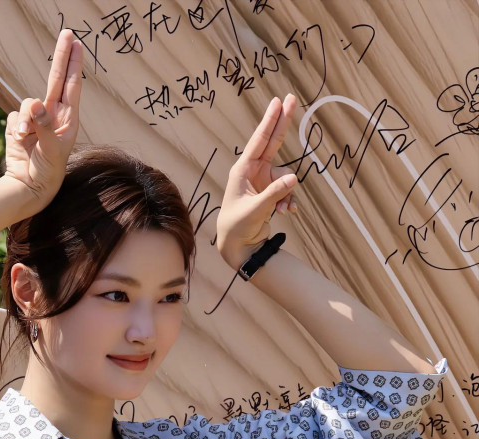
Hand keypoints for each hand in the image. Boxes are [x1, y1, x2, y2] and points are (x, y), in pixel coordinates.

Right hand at [4, 29, 82, 207]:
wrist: (28, 188)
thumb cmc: (48, 172)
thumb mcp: (51, 150)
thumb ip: (43, 124)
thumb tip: (33, 102)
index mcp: (68, 120)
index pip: (72, 86)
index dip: (74, 64)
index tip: (77, 43)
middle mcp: (53, 116)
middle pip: (56, 79)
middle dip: (62, 57)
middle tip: (68, 33)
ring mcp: (36, 120)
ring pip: (27, 102)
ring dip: (24, 119)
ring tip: (25, 138)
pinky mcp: (19, 126)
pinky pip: (15, 117)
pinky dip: (16, 129)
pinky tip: (20, 144)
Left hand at [216, 94, 298, 269]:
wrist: (238, 247)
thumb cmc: (237, 227)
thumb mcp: (255, 209)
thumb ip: (275, 193)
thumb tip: (294, 178)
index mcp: (243, 170)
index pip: (259, 141)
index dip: (270, 121)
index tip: (278, 102)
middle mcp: (253, 172)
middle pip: (272, 142)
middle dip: (283, 123)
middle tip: (292, 98)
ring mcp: (262, 182)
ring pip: (285, 175)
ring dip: (288, 192)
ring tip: (281, 209)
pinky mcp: (270, 193)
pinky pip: (287, 189)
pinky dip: (289, 200)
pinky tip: (286, 213)